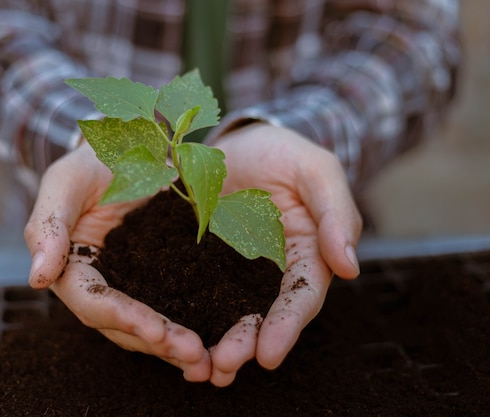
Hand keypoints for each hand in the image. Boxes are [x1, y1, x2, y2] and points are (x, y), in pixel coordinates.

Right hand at [24, 142, 210, 381]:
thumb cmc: (93, 160)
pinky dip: (195, 325)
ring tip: (209, 362)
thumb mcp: (67, 180)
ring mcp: (133, 284)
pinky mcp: (163, 277)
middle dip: (157, 341)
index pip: (92, 301)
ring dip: (176, 346)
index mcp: (72, 266)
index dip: (122, 318)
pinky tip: (219, 341)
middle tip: (194, 356)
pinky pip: (177, 306)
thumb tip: (37, 278)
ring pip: (150, 326)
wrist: (132, 146)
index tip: (155, 331)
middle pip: (123, 325)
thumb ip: (48, 224)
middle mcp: (102, 283)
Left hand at [207, 123, 361, 386]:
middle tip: (224, 365)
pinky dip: (187, 314)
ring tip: (198, 366)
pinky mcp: (201, 259)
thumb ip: (336, 214)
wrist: (241, 142)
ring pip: (227, 310)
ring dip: (215, 340)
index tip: (269, 354)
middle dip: (245, 343)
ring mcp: (233, 267)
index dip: (287, 326)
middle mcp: (270, 271)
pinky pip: (193, 289)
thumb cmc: (286, 153)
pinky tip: (169, 336)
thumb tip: (350, 268)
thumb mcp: (317, 171)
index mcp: (306, 256)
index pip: (301, 297)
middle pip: (261, 314)